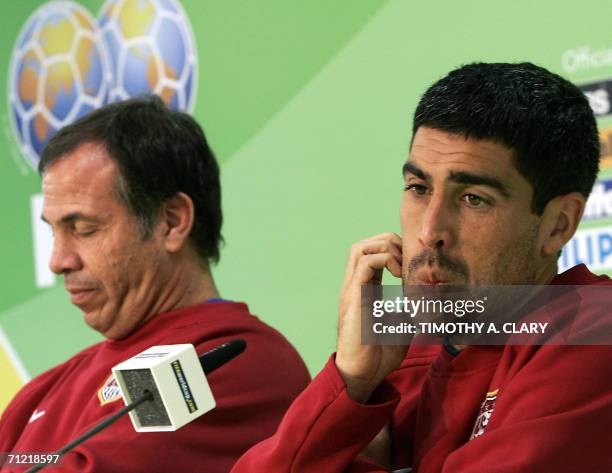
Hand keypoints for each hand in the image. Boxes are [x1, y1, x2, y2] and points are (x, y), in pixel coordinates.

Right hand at [336, 233, 408, 402]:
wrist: (362, 374)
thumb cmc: (378, 355)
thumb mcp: (401, 326)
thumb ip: (409, 310)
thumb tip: (430, 302)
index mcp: (364, 289)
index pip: (371, 253)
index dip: (392, 249)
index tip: (411, 262)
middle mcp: (355, 285)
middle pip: (363, 244)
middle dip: (388, 242)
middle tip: (407, 260)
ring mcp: (352, 289)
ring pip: (360, 248)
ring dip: (385, 248)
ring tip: (402, 266)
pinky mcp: (354, 296)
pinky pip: (365, 263)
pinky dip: (385, 260)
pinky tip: (399, 275)